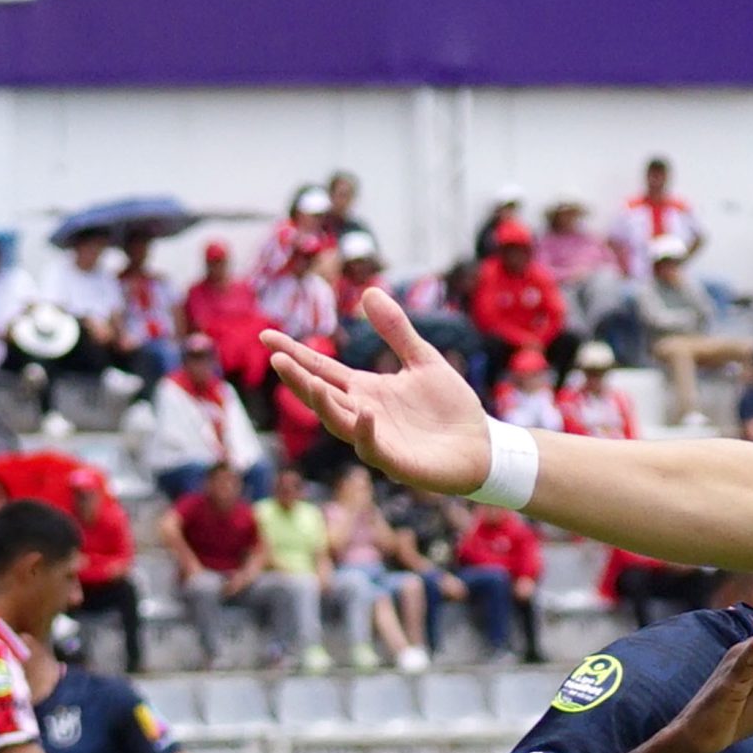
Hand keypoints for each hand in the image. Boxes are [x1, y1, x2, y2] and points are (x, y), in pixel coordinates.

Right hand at [261, 290, 493, 492]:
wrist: (484, 447)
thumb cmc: (451, 408)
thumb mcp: (423, 360)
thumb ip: (396, 331)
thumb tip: (369, 291)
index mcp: (365, 391)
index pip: (322, 370)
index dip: (295, 354)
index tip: (267, 336)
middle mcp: (363, 414)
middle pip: (321, 396)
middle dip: (299, 380)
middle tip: (277, 359)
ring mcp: (377, 439)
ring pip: (339, 423)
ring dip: (323, 404)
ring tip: (311, 383)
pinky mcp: (397, 462)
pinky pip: (373, 447)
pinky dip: (366, 432)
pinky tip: (365, 412)